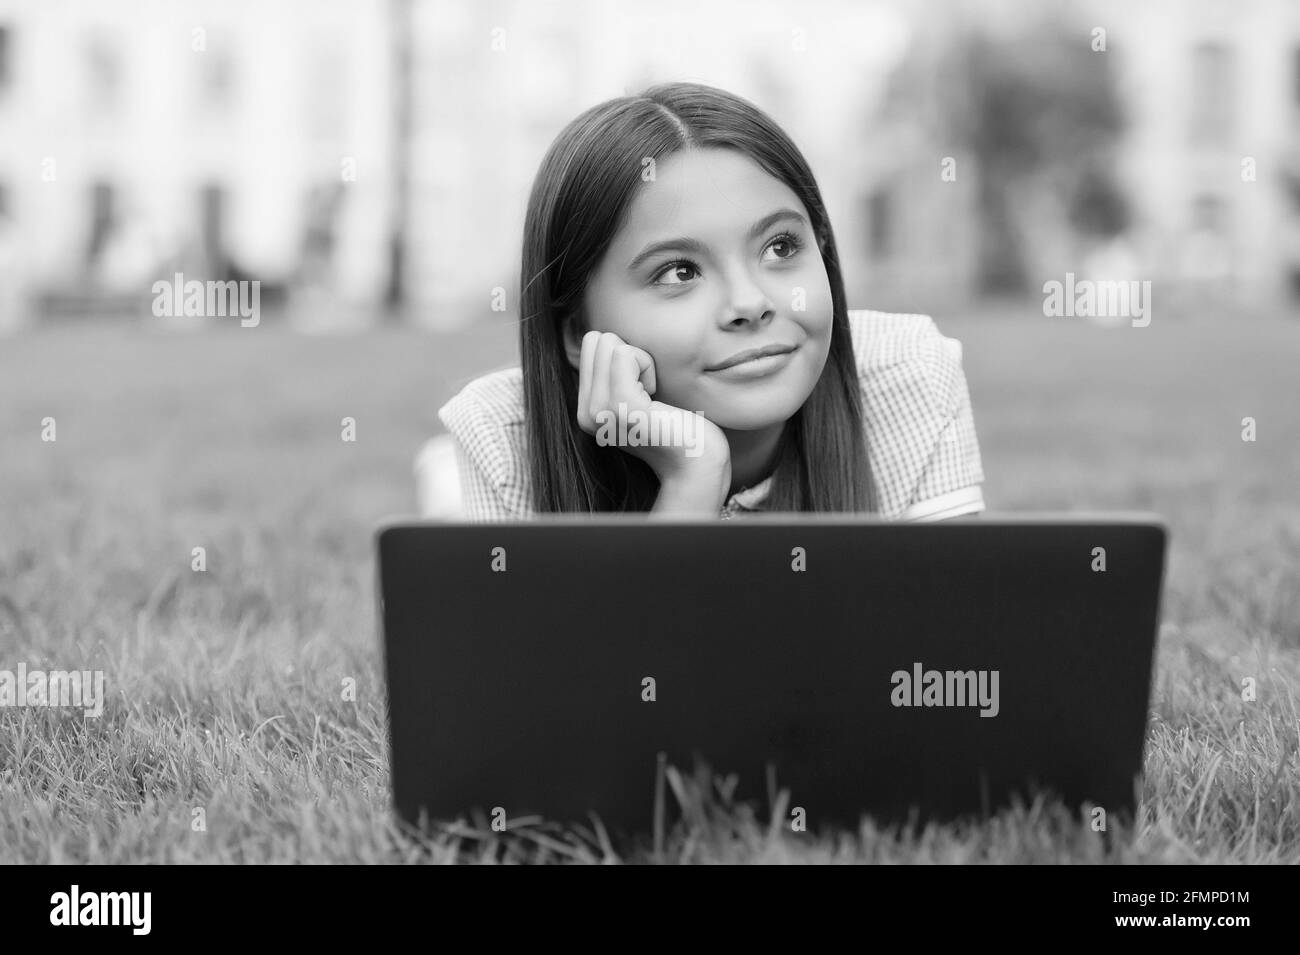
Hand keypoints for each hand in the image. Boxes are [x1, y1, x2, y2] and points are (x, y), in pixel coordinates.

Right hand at [575, 330, 730, 488]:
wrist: (697, 464)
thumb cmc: (679, 425)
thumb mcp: (638, 396)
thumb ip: (616, 374)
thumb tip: (605, 338)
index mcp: (587, 409)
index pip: (591, 344)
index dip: (625, 356)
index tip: (644, 389)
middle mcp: (586, 413)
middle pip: (596, 340)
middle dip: (630, 355)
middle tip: (650, 393)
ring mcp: (600, 411)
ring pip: (608, 343)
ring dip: (641, 362)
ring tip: (653, 399)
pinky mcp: (621, 406)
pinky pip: (625, 353)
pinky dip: (647, 366)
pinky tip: (657, 401)